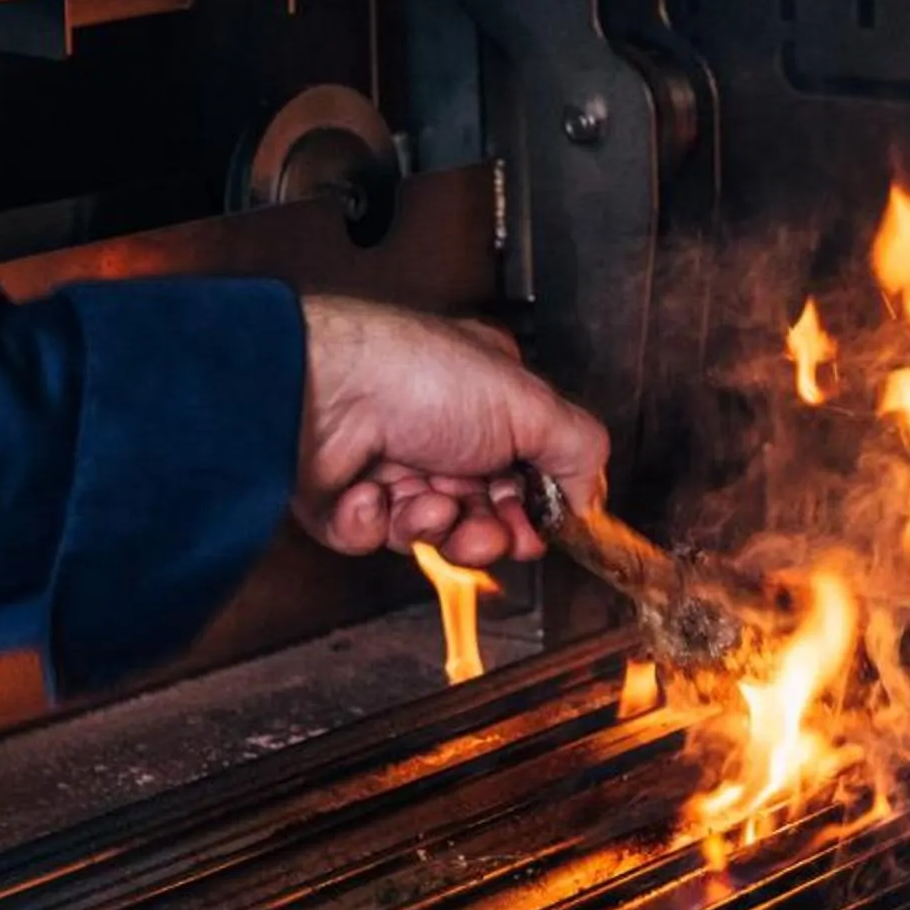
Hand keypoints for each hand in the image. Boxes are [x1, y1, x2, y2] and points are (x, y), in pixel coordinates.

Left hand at [292, 296, 608, 568]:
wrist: (318, 386)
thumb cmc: (415, 372)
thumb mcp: (529, 405)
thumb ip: (579, 451)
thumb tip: (592, 496)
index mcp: (486, 399)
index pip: (526, 468)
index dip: (535, 506)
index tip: (542, 525)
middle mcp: (439, 430)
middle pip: (482, 510)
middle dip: (489, 530)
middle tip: (491, 530)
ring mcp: (389, 465)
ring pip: (431, 531)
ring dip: (433, 525)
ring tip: (424, 502)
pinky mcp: (342, 499)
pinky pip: (372, 537)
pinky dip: (374, 523)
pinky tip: (369, 492)